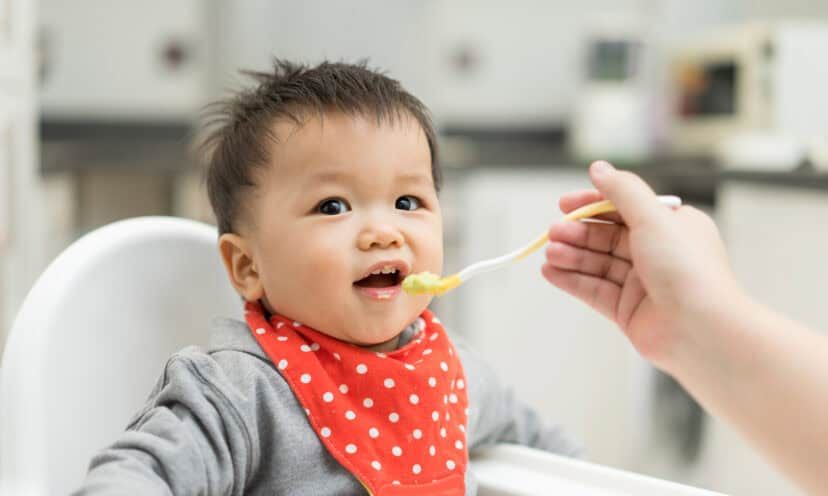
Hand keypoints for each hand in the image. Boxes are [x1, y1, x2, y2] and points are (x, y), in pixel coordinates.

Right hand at [541, 161, 743, 369]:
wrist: (702, 330)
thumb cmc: (688, 271)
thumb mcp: (653, 217)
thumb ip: (622, 191)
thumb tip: (598, 168)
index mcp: (672, 226)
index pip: (624, 208)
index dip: (592, 204)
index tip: (564, 204)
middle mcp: (657, 253)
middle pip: (606, 236)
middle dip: (578, 233)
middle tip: (553, 232)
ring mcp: (642, 283)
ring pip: (597, 263)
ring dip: (571, 256)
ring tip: (550, 254)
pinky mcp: (628, 310)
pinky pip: (594, 290)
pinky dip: (571, 280)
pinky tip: (551, 273)